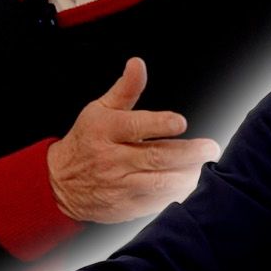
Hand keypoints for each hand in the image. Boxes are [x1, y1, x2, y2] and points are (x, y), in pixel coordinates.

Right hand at [45, 57, 219, 223]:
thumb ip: (125, 89)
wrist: (60, 182)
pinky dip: (175, 195)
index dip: (161, 124)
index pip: (136, 126)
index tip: (181, 122)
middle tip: (210, 148)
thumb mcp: (99, 110)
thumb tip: (138, 64)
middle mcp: (112, 158)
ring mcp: (118, 184)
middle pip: (156, 156)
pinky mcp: (125, 206)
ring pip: (160, 182)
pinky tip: (188, 186)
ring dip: (187, 176)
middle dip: (188, 153)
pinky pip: (156, 202)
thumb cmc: (86, 141)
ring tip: (203, 168)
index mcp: (106, 130)